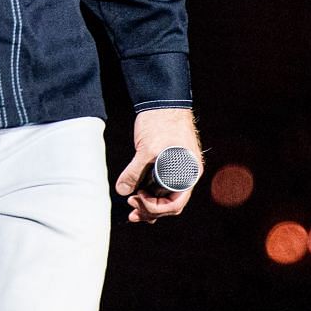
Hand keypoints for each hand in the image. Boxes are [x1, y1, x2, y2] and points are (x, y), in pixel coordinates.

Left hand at [114, 107, 201, 224]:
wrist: (163, 100)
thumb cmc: (162, 121)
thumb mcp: (146, 149)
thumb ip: (134, 171)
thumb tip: (122, 190)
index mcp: (188, 174)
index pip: (174, 204)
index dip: (154, 208)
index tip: (136, 198)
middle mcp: (186, 175)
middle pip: (170, 205)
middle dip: (150, 210)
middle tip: (131, 208)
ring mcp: (178, 169)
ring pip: (165, 196)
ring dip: (149, 204)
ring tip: (131, 205)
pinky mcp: (168, 164)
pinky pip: (161, 185)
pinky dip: (149, 191)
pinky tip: (136, 193)